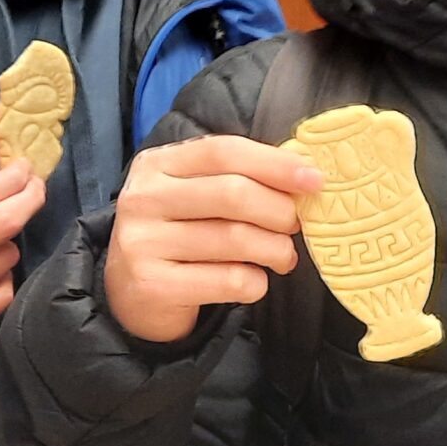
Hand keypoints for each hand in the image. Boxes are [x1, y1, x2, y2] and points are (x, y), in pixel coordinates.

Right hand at [104, 136, 319, 343]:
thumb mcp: (196, 195)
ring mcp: (143, 243)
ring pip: (236, 238)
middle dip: (280, 210)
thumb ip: (238, 178)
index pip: (223, 152)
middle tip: (296, 225)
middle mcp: (144, 198)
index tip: (314, 179)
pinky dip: (256, 282)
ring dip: (276, 249)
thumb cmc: (180, 235)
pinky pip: (229, 280)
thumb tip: (304, 175)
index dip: (274, 163)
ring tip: (283, 256)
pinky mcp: (153, 285)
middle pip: (233, 193)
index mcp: (158, 164)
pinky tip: (254, 281)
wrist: (132, 294)